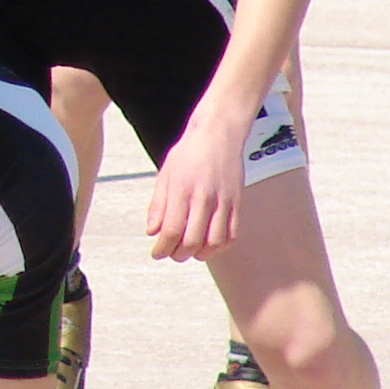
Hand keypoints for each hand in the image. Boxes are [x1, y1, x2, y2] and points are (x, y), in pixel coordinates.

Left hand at [143, 114, 249, 260]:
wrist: (218, 134)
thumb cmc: (189, 153)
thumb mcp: (165, 175)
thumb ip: (158, 205)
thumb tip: (152, 232)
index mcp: (182, 190)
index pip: (172, 230)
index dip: (162, 248)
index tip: (156, 253)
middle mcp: (204, 198)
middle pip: (192, 240)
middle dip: (179, 254)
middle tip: (172, 254)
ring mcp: (223, 201)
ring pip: (214, 242)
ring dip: (200, 254)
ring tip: (190, 251)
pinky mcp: (237, 203)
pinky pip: (232, 234)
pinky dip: (220, 246)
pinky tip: (209, 244)